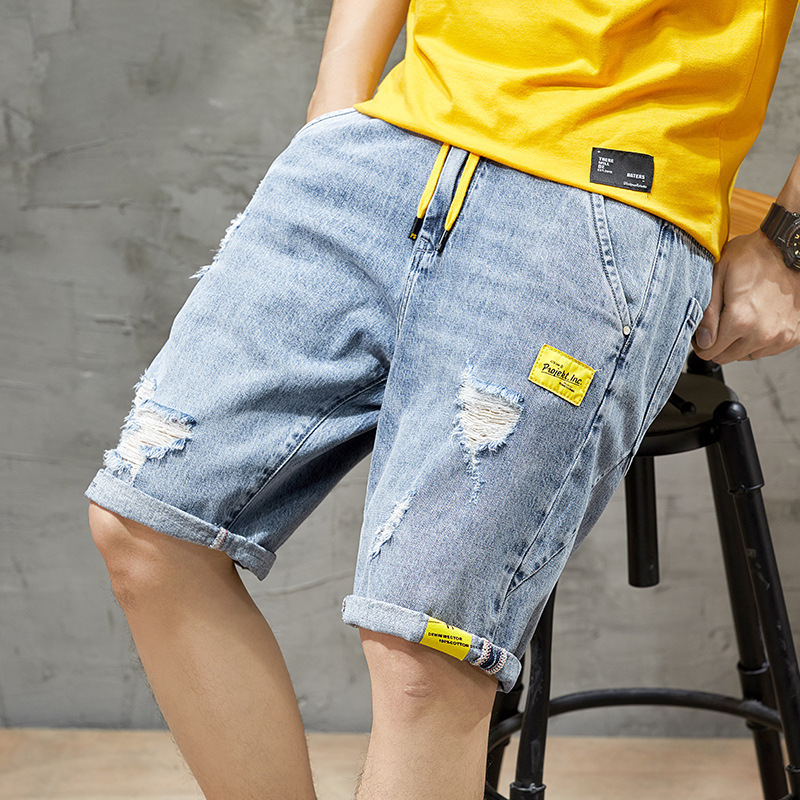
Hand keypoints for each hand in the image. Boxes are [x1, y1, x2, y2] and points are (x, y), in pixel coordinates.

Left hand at [693, 230, 799, 362]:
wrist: (791, 249)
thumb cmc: (755, 256)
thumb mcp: (719, 276)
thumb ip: (707, 312)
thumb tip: (702, 340)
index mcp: (741, 320)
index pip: (709, 353)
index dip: (701, 343)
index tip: (702, 332)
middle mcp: (762, 333)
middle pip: (726, 357)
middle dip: (717, 344)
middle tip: (718, 324)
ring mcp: (780, 336)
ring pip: (746, 355)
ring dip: (738, 343)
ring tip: (740, 318)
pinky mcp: (793, 336)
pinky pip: (767, 350)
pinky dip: (758, 340)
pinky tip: (756, 320)